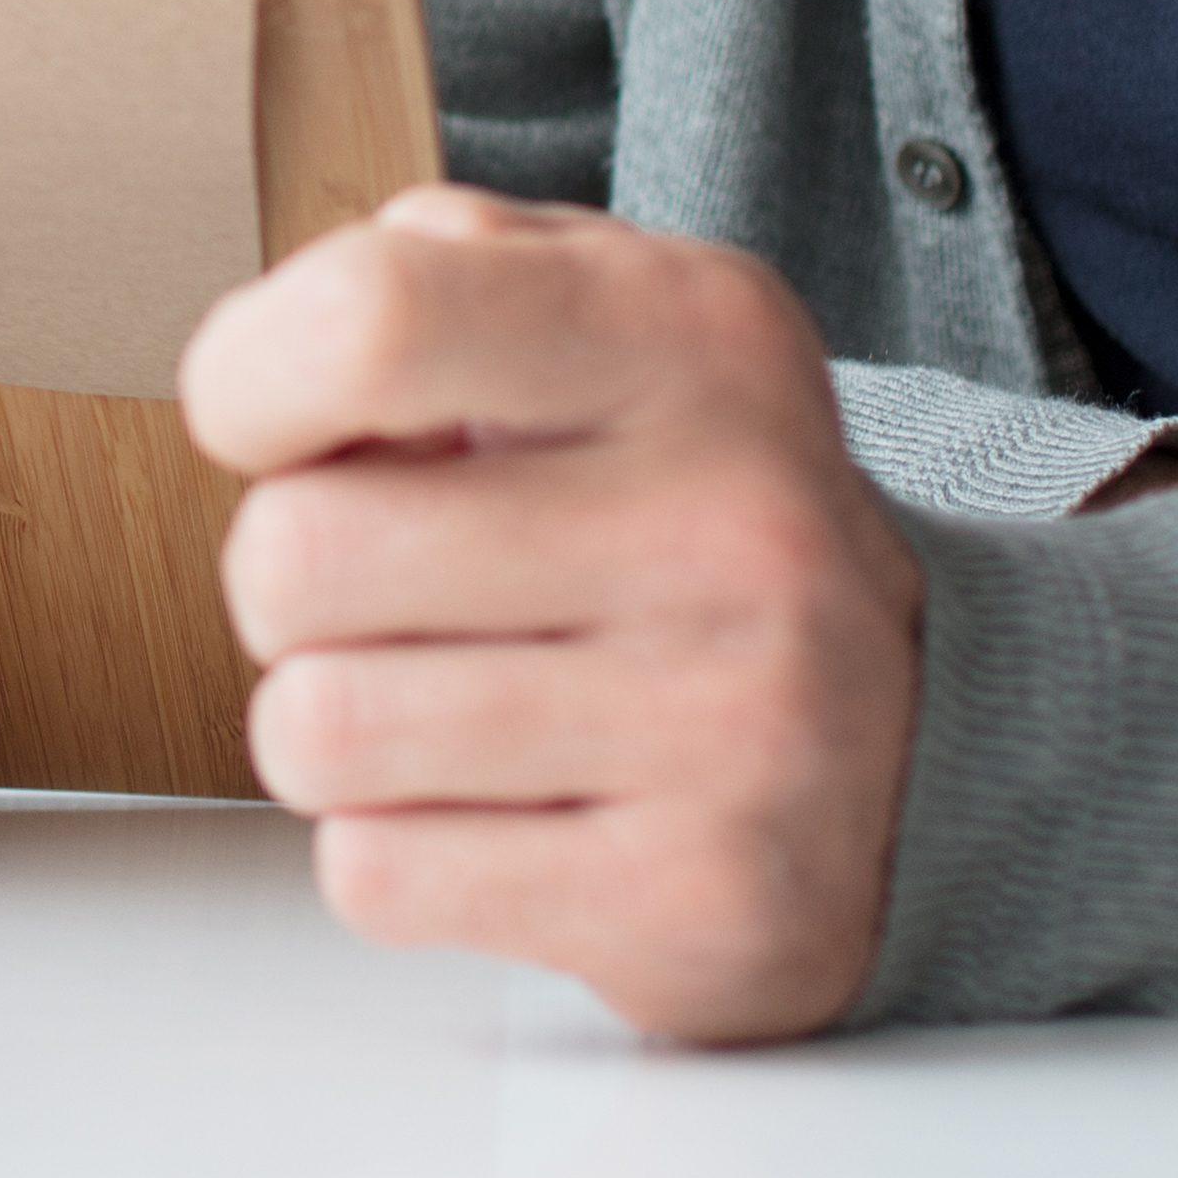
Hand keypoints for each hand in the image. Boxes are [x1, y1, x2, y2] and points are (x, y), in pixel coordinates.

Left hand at [180, 186, 915, 1044]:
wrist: (925, 750)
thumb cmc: (692, 522)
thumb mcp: (614, 323)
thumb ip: (439, 272)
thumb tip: (272, 355)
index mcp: (691, 343)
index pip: (374, 318)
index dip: (252, 378)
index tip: (272, 422)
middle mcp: (730, 527)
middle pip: (295, 553)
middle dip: (290, 587)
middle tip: (393, 596)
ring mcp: (730, 727)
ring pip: (316, 733)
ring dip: (334, 730)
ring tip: (447, 705)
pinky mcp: (700, 904)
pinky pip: (376, 876)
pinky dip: (395, 852)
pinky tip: (504, 810)